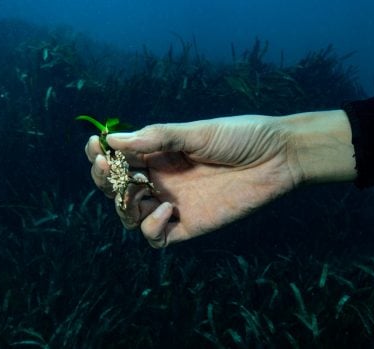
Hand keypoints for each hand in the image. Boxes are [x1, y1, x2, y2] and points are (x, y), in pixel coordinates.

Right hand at [84, 111, 355, 247]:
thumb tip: (113, 138)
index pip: (119, 158)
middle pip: (118, 188)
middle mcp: (162, 179)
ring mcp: (174, 203)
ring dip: (123, 203)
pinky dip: (152, 227)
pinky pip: (157, 236)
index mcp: (160, 153)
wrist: (278, 156)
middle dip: (106, 179)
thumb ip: (158, 138)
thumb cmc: (240, 136)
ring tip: (135, 187)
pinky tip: (167, 208)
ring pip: (131, 214)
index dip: (101, 155)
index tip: (95, 145)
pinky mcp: (190, 225)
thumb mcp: (197, 132)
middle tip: (109, 167)